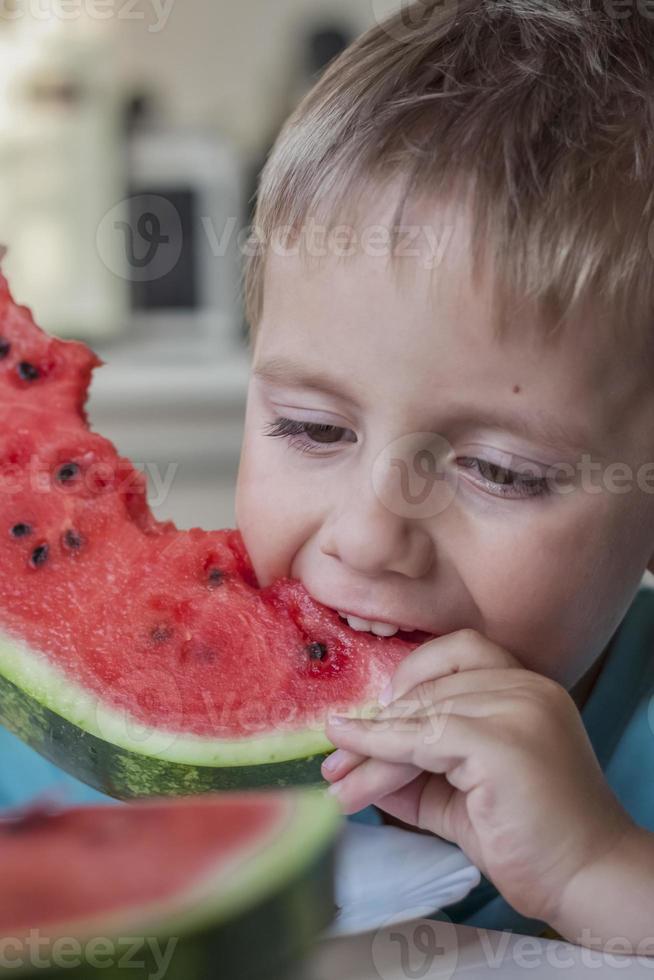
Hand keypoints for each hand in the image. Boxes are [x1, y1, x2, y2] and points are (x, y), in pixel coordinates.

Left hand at [322, 629, 634, 923]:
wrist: (587, 880)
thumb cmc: (530, 838)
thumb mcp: (459, 790)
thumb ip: (415, 765)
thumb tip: (355, 756)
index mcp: (526, 686)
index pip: (454, 657)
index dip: (408, 681)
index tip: (371, 719)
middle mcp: (526, 687)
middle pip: (429, 692)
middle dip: (375, 727)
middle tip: (334, 763)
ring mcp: (518, 709)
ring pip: (420, 717)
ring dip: (370, 753)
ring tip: (337, 784)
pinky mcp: (502, 742)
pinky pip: (422, 739)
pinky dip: (380, 755)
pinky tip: (353, 778)